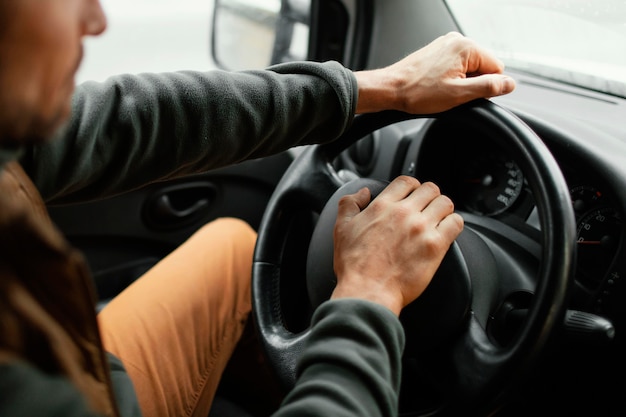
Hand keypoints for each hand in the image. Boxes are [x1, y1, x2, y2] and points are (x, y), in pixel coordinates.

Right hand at [331, 176, 462, 315]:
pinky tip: (446, 231)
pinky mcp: (435, 246)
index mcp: (382, 206)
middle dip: (429, 196)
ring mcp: (421, 228)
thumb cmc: (354, 266)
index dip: (412, 186)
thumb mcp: (341, 228)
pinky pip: (456, 223)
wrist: (367, 291)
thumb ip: (349, 204)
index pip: (406, 182)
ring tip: (438, 219)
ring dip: (443, 209)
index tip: (413, 194)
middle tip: (426, 208)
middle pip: (429, 189)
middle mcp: (403, 213)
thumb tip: (363, 193)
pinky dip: (453, 224)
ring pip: (445, 203)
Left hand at [354, 32, 514, 113]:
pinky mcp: (437, 52)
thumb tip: (510, 84)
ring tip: (440, 90)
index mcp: (466, 47)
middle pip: (483, 68)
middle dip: (471, 84)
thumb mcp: (459, 94)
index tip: (466, 94)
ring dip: (460, 82)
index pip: (496, 69)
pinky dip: (450, 78)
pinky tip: (436, 86)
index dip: (485, 87)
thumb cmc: (418, 92)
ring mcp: (446, 45)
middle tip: (451, 93)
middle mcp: (457, 40)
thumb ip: (488, 87)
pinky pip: (455, 67)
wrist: (391, 89)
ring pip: (469, 69)